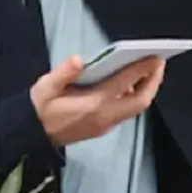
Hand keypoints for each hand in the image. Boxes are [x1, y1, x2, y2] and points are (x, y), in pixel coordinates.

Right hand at [30, 55, 165, 147]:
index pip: (124, 83)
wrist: (33, 136)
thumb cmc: (39, 110)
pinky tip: (131, 83)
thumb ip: (63, 73)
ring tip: (148, 69)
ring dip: (146, 89)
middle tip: (159, 62)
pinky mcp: (104, 127)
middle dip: (153, 81)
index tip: (154, 56)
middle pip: (140, 101)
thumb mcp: (44, 88)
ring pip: (136, 108)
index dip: (142, 68)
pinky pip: (127, 111)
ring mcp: (106, 124)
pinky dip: (134, 96)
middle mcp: (104, 116)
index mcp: (92, 104)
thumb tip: (79, 60)